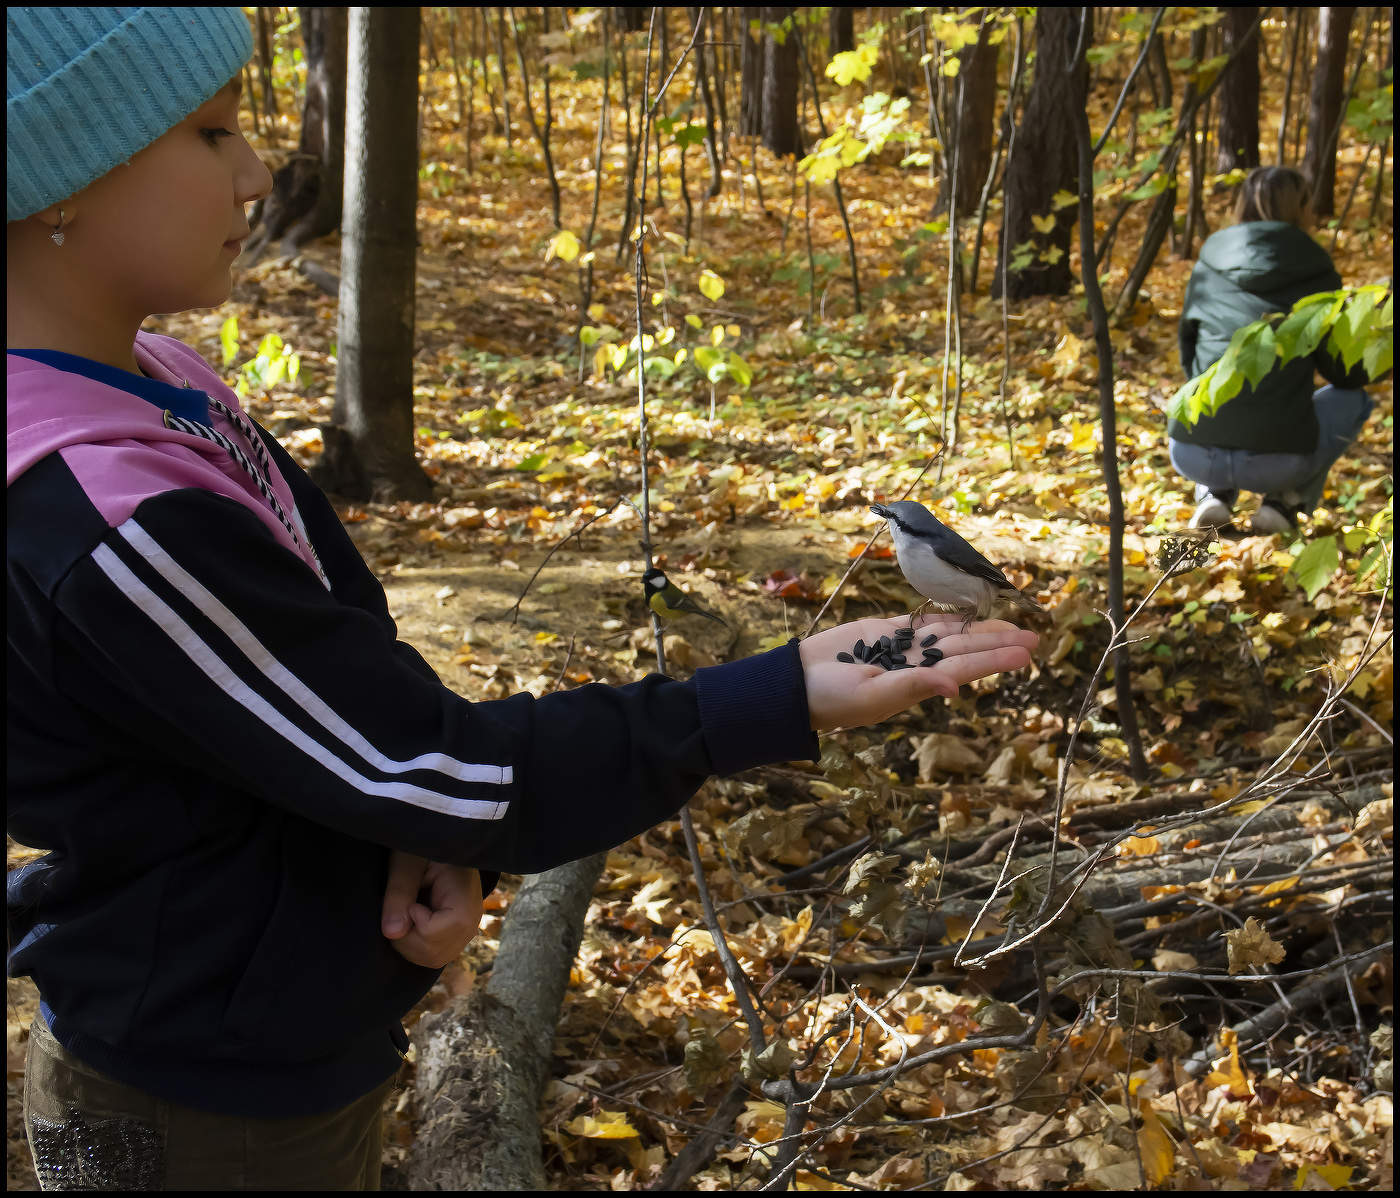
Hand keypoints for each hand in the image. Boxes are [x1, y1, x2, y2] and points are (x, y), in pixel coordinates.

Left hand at [382, 850, 483, 969]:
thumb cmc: (423, 844)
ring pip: (433, 959)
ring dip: (410, 943)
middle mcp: (472, 919)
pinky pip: (435, 954)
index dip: (412, 920)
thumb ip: (399, 893)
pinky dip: (416, 945)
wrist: (441, 839)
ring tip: (406, 913)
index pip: (433, 934)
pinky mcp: (458, 933)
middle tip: (401, 908)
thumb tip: (392, 933)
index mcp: (465, 897)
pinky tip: (413, 920)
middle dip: (406, 939)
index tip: (411, 897)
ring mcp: (467, 929)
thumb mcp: (406, 861)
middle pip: (433, 954)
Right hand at [800, 614, 1037, 731]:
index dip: (995, 659)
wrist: (796, 684)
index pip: (965, 667)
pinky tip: (965, 615)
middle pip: (964, 648)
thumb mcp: (871, 696)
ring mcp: (900, 648)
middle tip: (1033, 636)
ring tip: (1010, 626)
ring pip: (948, 633)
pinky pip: (920, 623)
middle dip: (998, 641)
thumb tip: (955, 687)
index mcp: (916, 683)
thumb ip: (912, 686)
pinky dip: (944, 618)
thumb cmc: (830, 698)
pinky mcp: (881, 633)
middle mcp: (915, 665)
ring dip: (978, 629)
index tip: (1026, 654)